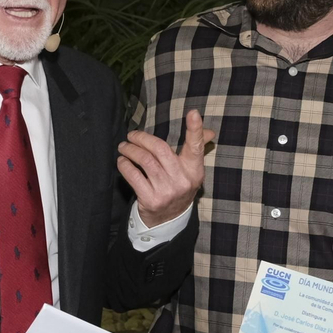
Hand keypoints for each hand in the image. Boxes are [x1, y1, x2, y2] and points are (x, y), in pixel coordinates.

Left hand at [118, 109, 215, 227]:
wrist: (168, 220)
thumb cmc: (177, 186)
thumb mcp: (190, 171)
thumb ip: (196, 149)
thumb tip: (210, 131)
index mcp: (194, 170)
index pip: (195, 147)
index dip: (195, 129)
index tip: (192, 113)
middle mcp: (182, 180)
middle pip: (160, 149)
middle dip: (142, 138)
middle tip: (131, 135)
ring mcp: (167, 191)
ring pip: (144, 161)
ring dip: (130, 150)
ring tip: (123, 147)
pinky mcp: (151, 200)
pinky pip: (133, 176)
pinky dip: (124, 165)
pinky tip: (122, 161)